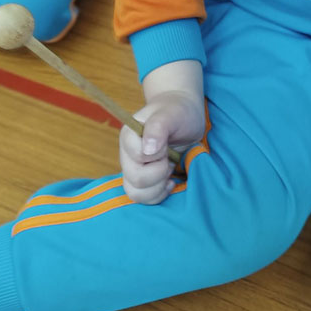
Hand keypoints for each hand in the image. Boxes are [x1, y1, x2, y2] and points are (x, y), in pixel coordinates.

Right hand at [120, 89, 205, 203]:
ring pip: (136, 193)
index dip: (157, 154)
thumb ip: (158, 126)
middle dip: (159, 172)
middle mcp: (127, 155)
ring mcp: (133, 169)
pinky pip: (144, 199)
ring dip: (158, 187)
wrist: (183, 115)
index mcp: (129, 135)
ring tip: (170, 170)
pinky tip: (170, 181)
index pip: (136, 156)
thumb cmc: (178, 111)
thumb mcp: (172, 113)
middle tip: (170, 157)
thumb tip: (147, 150)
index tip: (167, 143)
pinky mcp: (143, 181)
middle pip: (134, 179)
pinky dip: (159, 194)